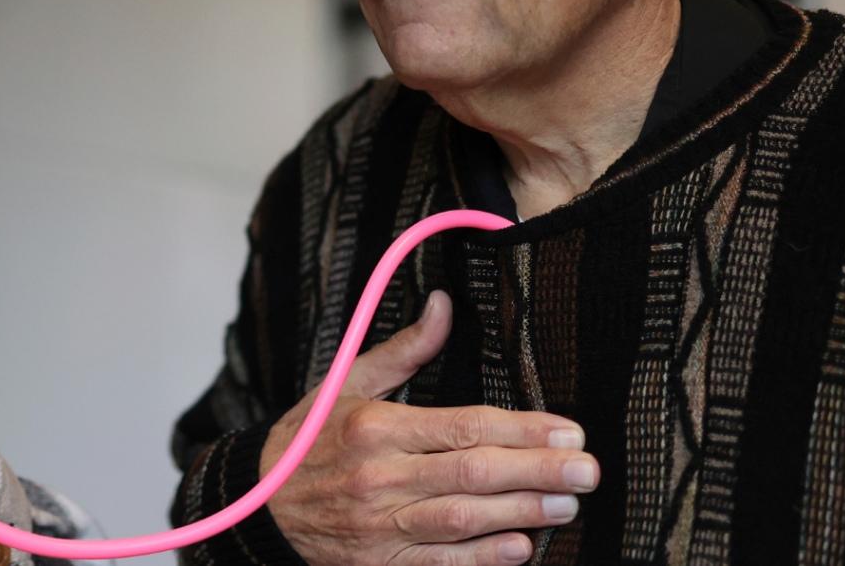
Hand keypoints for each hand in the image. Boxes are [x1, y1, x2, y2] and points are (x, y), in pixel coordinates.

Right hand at [261, 291, 597, 565]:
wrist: (257, 508)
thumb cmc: (308, 440)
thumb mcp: (346, 384)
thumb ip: (403, 350)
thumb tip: (445, 305)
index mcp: (375, 427)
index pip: (463, 427)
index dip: (521, 430)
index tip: (568, 431)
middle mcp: (378, 477)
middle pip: (472, 474)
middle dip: (536, 471)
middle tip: (587, 469)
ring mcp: (379, 526)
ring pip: (462, 520)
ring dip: (521, 513)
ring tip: (567, 504)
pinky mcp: (380, 564)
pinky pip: (440, 563)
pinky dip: (483, 557)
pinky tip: (521, 547)